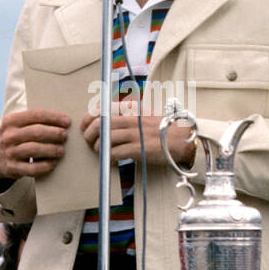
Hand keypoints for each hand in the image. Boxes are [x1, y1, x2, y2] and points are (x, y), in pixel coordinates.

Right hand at [0, 109, 70, 181]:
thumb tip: (62, 121)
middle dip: (54, 133)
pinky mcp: (12, 168)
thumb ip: (34, 121)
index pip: (35, 115)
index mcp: (11, 121)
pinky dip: (45, 166)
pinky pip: (32, 168)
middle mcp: (8, 136)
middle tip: (65, 136)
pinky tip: (54, 163)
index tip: (67, 121)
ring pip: (34, 149)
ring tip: (61, 150)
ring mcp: (9, 153)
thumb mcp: (16, 126)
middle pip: (36, 132)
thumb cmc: (14, 139)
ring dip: (51, 149)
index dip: (53, 117)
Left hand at [80, 98, 194, 166]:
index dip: (89, 118)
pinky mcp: (138, 149)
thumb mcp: (145, 114)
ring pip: (105, 139)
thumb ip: (128, 113)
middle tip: (89, 142)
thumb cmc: (164, 128)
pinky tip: (111, 161)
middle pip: (100, 123)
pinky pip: (114, 153)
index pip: (102, 108)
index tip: (85, 126)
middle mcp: (131, 118)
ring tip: (100, 152)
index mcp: (132, 108)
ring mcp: (135, 134)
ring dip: (98, 147)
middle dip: (89, 134)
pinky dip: (108, 158)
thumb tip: (107, 120)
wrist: (183, 139)